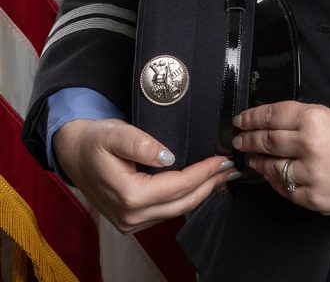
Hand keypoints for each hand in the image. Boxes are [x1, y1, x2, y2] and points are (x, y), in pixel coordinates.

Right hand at [53, 118, 238, 232]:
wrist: (72, 152)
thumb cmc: (93, 140)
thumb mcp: (114, 133)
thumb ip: (141, 143)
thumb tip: (168, 156)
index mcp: (129, 195)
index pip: (177, 185)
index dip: (203, 172)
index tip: (222, 159)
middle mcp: (130, 215)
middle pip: (182, 203)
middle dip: (210, 185)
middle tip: (231, 168)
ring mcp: (130, 222)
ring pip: (176, 211)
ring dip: (201, 192)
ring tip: (221, 175)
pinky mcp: (131, 220)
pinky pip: (166, 212)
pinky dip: (185, 198)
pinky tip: (198, 185)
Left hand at [232, 101, 329, 215]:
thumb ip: (308, 118)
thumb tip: (279, 123)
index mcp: (316, 119)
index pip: (272, 115)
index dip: (252, 117)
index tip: (241, 119)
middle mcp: (309, 146)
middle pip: (266, 141)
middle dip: (248, 139)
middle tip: (239, 139)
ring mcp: (311, 175)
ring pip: (272, 169)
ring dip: (258, 162)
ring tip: (252, 158)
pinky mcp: (315, 199)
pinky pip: (287, 191)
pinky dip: (277, 182)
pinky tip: (273, 176)